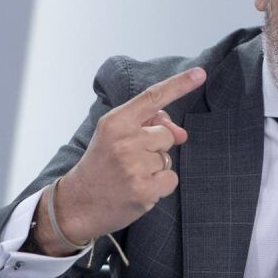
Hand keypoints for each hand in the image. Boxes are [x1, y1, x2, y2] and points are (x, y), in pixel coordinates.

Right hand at [40, 67, 205, 251]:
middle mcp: (125, 140)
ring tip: (130, 176)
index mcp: (116, 121)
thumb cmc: (100, 166)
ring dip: (156, 169)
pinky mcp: (144, 190)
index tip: (200, 74)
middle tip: (129, 161)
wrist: (77, 203)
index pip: (152, 97)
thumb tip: (181, 134)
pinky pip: (171, 179)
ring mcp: (134, 166)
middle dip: (155, 147)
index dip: (180, 84)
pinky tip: (139, 189)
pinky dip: (160, 186)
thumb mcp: (114, 136)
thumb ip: (146, 126)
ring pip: (168, 158)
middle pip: (166, 135)